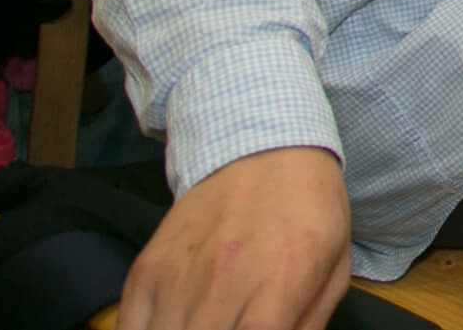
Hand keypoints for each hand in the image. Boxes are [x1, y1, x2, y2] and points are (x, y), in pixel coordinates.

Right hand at [118, 145, 349, 329]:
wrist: (263, 150)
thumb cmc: (309, 211)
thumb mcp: (333, 266)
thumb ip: (307, 325)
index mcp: (285, 277)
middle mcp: (227, 277)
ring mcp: (180, 274)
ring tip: (204, 327)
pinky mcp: (146, 268)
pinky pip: (128, 329)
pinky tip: (170, 327)